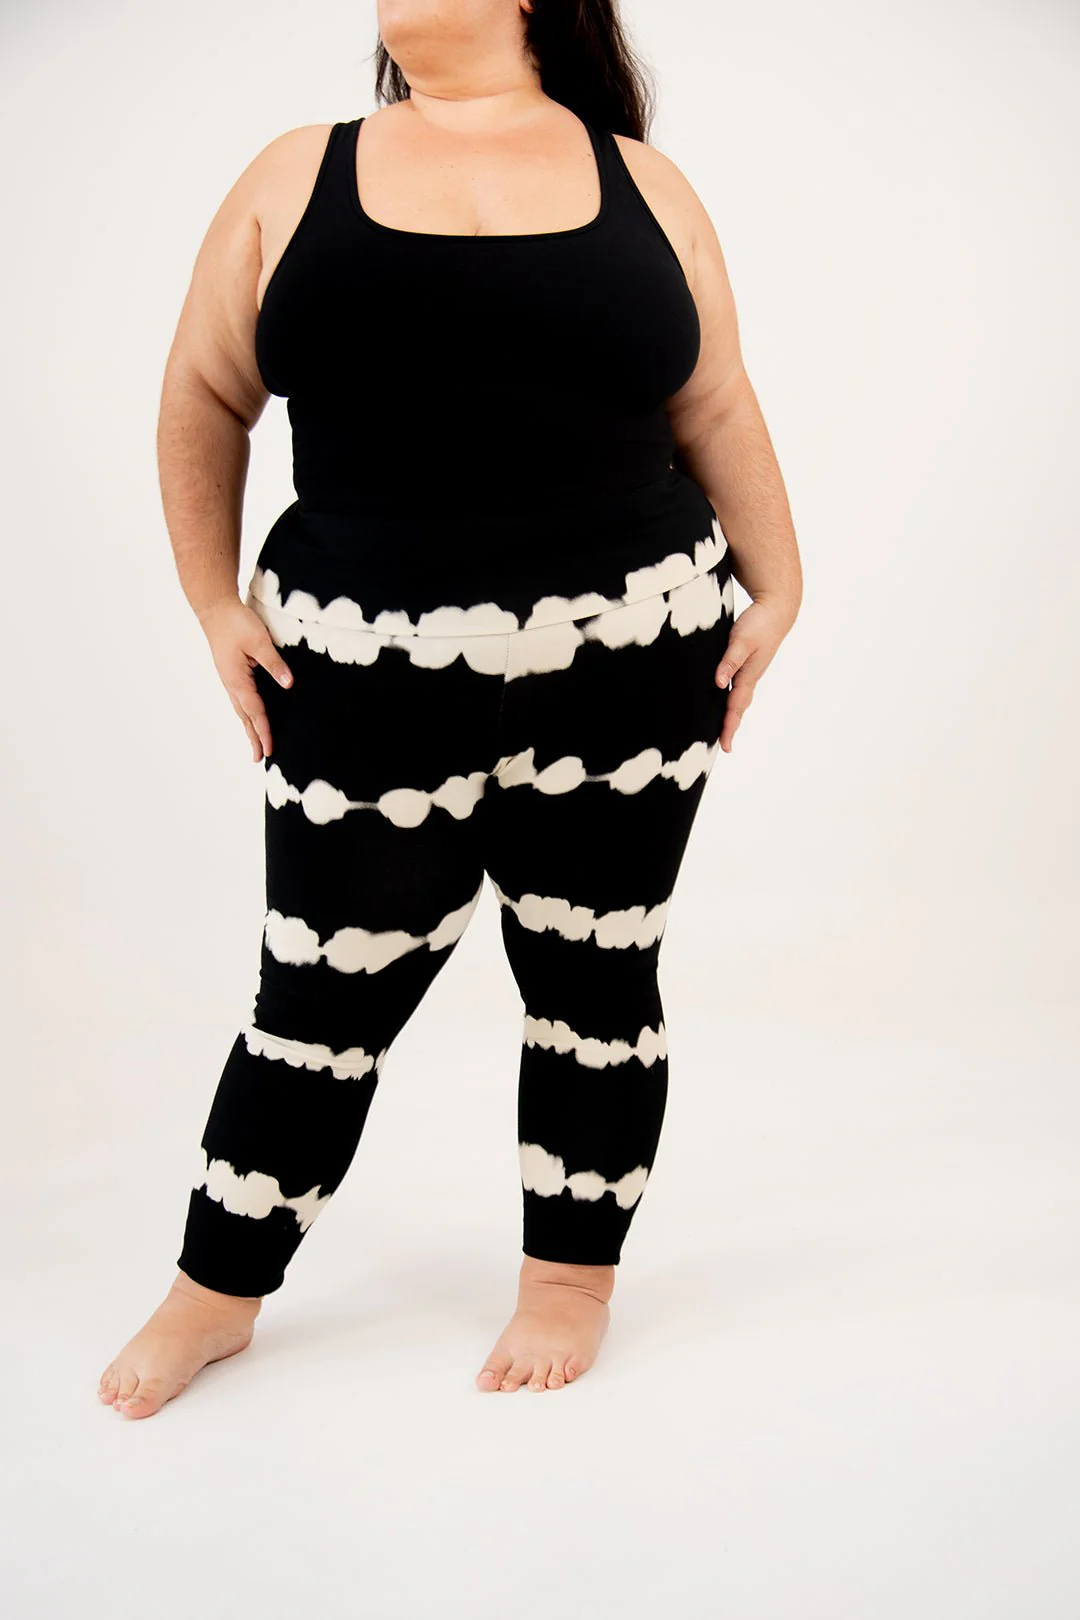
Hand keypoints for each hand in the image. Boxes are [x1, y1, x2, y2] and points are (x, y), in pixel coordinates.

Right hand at [196, 597, 292, 761]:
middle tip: (260, 758)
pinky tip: (250, 715)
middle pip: (244, 716)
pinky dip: (246, 712)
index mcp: (237, 680)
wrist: (215, 608)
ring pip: (240, 709)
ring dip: (248, 727)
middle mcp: (231, 683)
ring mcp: (229, 678)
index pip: (254, 712)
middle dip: (253, 737)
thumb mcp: (259, 641)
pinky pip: (240, 699)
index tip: (270, 749)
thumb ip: (274, 663)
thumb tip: (289, 684)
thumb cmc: (236, 622)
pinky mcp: (231, 672)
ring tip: (255, 744)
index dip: (264, 731)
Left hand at [712, 596, 793, 753]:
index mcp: (748, 676)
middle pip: (738, 707)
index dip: (729, 727)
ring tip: (723, 729)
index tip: (726, 746)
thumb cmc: (759, 624)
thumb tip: (719, 684)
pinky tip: (723, 699)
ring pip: (738, 699)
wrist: (776, 611)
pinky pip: (737, 687)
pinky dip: (731, 698)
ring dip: (732, 715)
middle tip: (724, 745)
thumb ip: (729, 661)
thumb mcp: (741, 640)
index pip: (735, 707)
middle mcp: (749, 677)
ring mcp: (749, 672)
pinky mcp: (747, 664)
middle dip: (731, 726)